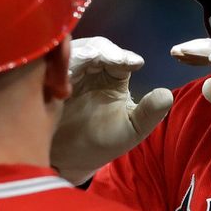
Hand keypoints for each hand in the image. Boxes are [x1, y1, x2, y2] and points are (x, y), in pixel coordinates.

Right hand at [52, 37, 173, 184]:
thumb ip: (150, 113)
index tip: (134, 63)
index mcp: (109, 75)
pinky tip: (66, 72)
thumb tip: (166, 95)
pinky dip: (58, 64)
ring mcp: (65, 73)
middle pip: (93, 47)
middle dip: (102, 50)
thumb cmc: (100, 143)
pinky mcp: (44, 81)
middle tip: (111, 58)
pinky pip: (49, 65)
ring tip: (89, 59)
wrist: (70, 162)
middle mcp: (88, 69)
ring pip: (71, 52)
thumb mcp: (131, 129)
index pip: (116, 56)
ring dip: (80, 53)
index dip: (123, 56)